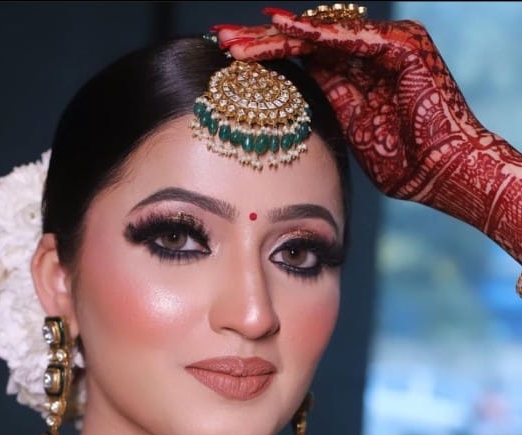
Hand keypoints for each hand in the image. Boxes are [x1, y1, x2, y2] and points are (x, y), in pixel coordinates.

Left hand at [214, 8, 521, 255]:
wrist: (445, 173)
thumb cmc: (403, 167)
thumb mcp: (347, 138)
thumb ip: (320, 117)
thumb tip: (277, 123)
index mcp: (351, 77)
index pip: (299, 60)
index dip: (263, 58)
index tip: (224, 60)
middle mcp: (366, 54)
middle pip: (304, 41)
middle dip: (260, 41)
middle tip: (220, 37)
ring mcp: (386, 46)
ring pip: (321, 34)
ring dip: (278, 36)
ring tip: (238, 40)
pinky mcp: (403, 47)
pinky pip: (353, 37)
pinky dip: (318, 35)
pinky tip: (284, 29)